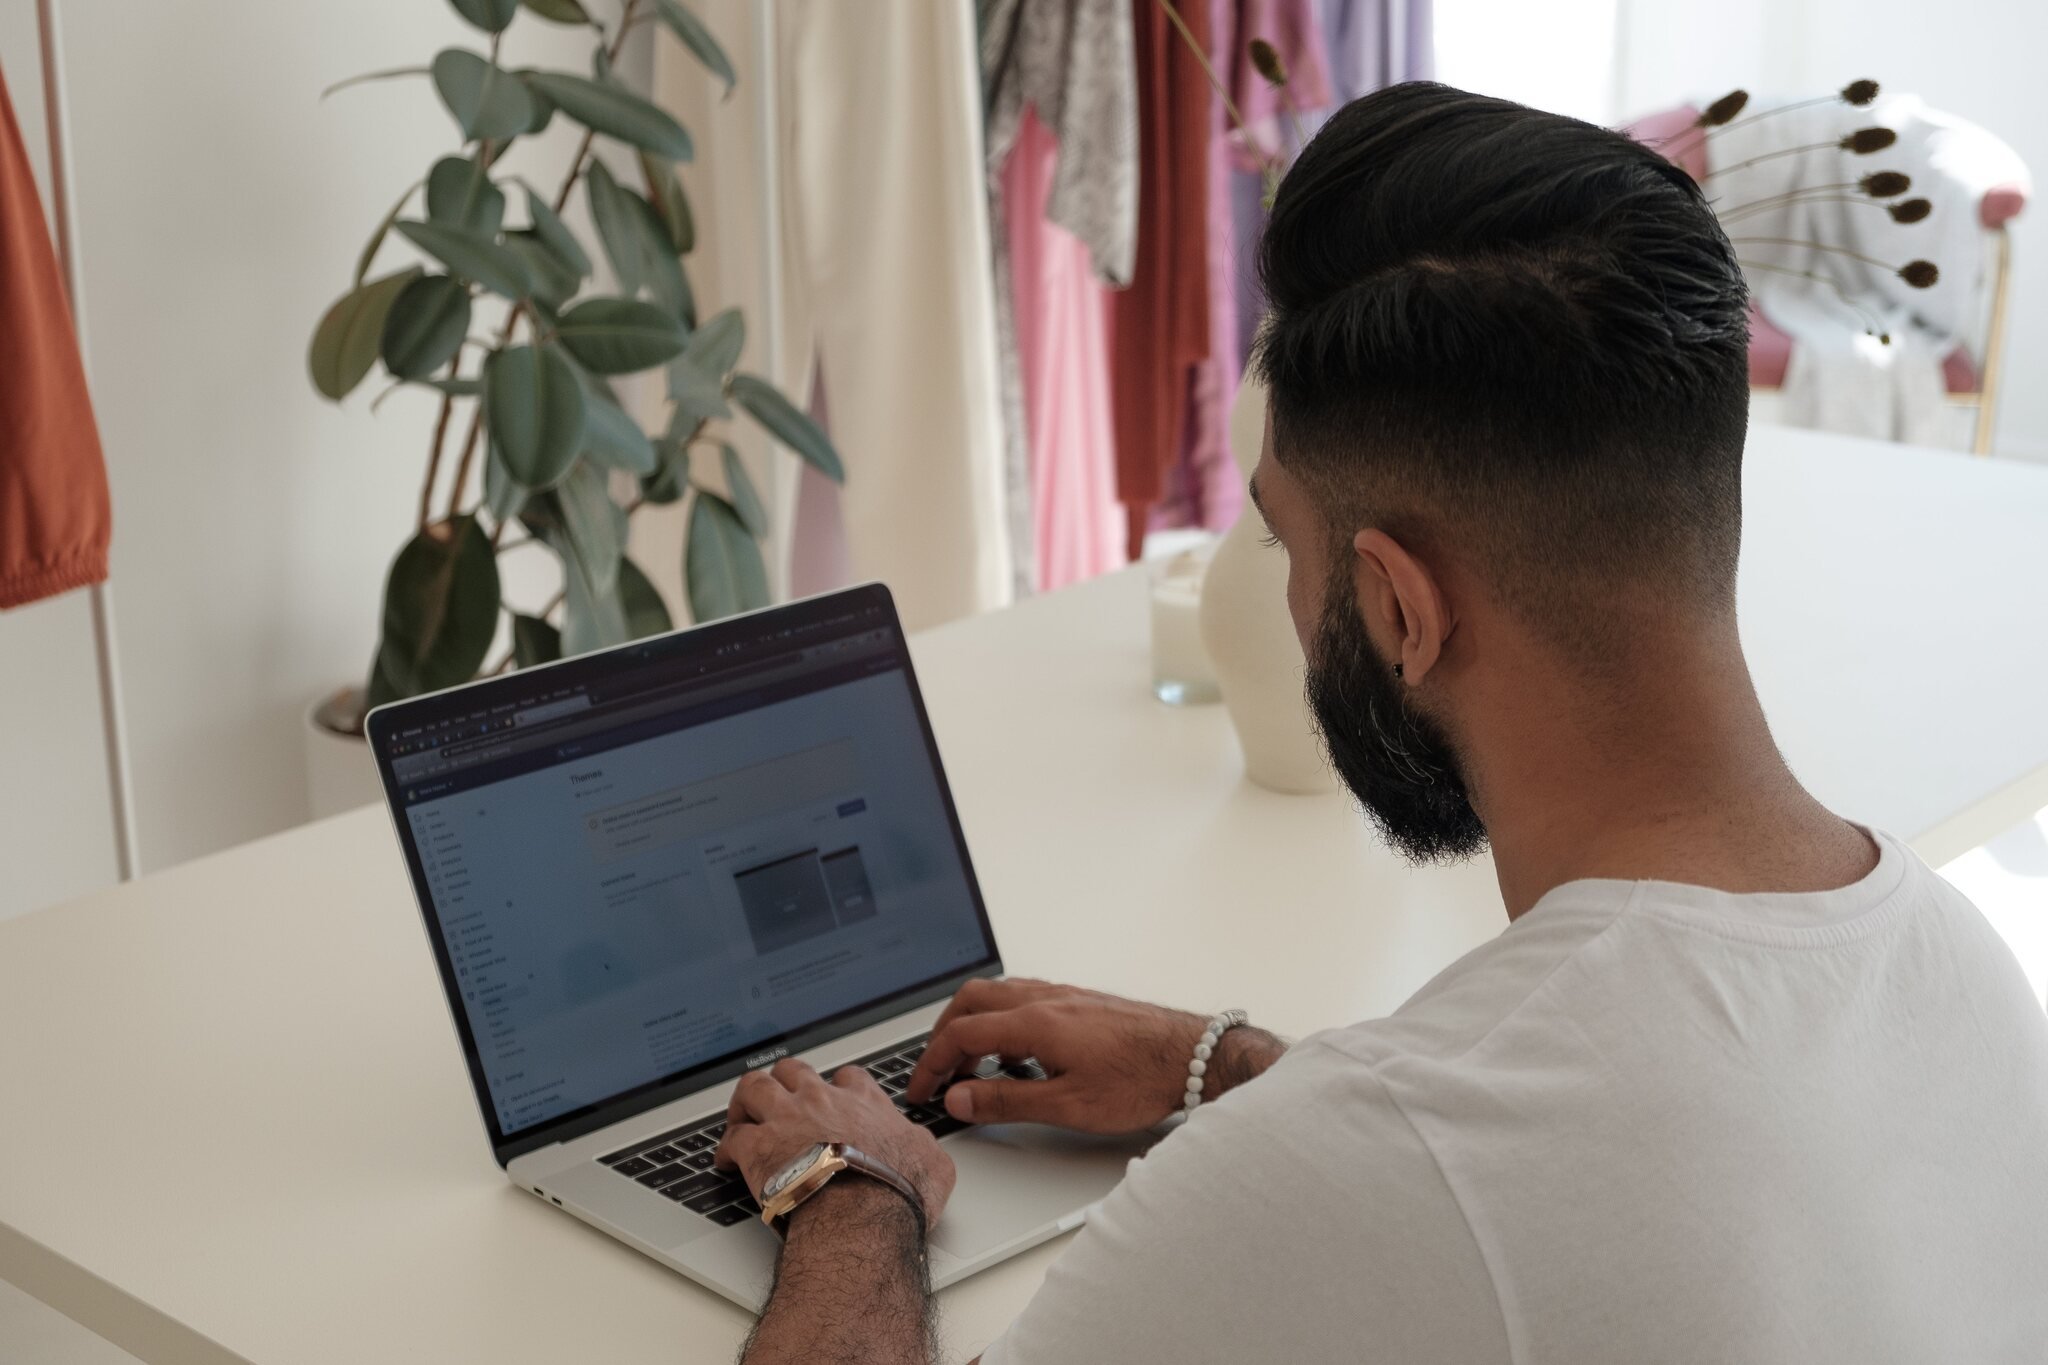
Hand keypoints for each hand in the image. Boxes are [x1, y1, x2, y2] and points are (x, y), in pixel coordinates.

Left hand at [715, 1058, 955, 1228]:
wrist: (863, 1215)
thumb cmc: (897, 1193)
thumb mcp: (933, 1164)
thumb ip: (922, 1146)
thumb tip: (922, 1147)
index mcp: (863, 1103)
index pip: (847, 1077)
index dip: (836, 1086)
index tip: (832, 1099)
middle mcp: (821, 1101)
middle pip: (792, 1071)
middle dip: (783, 1082)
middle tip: (779, 1101)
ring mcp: (785, 1121)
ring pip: (754, 1087)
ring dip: (745, 1102)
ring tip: (743, 1117)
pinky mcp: (756, 1149)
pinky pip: (731, 1138)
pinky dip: (725, 1149)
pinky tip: (725, 1161)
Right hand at [904, 979, 1282, 1133]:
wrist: (1194, 1055)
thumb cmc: (1141, 1079)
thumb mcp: (1069, 1105)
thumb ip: (1008, 1100)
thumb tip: (960, 1097)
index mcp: (1035, 1022)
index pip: (961, 1034)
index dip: (932, 1063)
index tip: (922, 1090)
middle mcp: (1046, 999)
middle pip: (971, 1002)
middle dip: (944, 1036)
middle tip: (938, 1073)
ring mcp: (1064, 995)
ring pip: (998, 995)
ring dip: (973, 1025)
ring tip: (975, 1068)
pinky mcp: (1081, 1000)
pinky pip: (1024, 998)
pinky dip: (1002, 1020)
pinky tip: (1019, 1054)